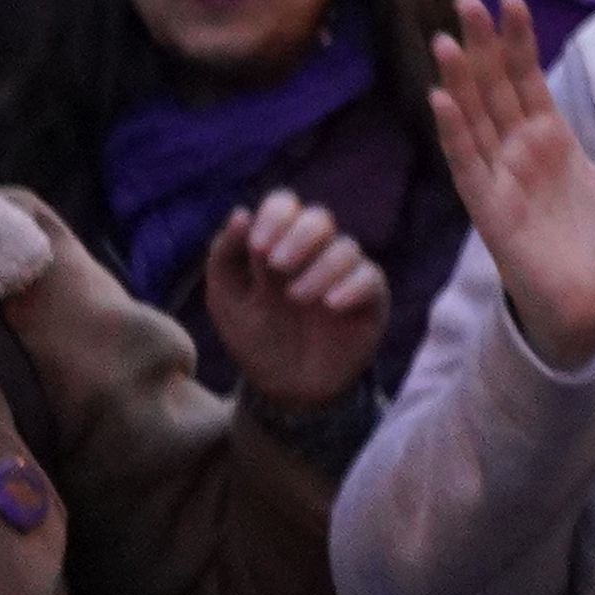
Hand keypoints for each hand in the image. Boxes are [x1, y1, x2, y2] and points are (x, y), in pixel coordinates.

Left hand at [202, 191, 393, 410]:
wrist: (285, 389)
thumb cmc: (255, 339)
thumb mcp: (226, 300)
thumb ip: (224, 256)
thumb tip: (240, 212)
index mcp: (279, 246)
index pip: (285, 206)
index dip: (275, 216)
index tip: (257, 246)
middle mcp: (315, 254)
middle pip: (319, 217)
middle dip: (298, 235)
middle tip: (278, 266)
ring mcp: (344, 275)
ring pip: (345, 247)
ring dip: (320, 267)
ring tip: (298, 298)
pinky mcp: (369, 299)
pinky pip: (370, 278)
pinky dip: (351, 286)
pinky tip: (331, 306)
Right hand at [432, 0, 594, 372]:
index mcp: (552, 140)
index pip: (527, 79)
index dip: (517, 41)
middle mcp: (520, 153)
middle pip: (494, 90)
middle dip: (480, 47)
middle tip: (466, 0)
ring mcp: (501, 179)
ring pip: (475, 120)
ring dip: (459, 81)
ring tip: (445, 39)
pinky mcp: (490, 210)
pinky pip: (467, 166)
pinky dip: (455, 134)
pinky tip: (442, 99)